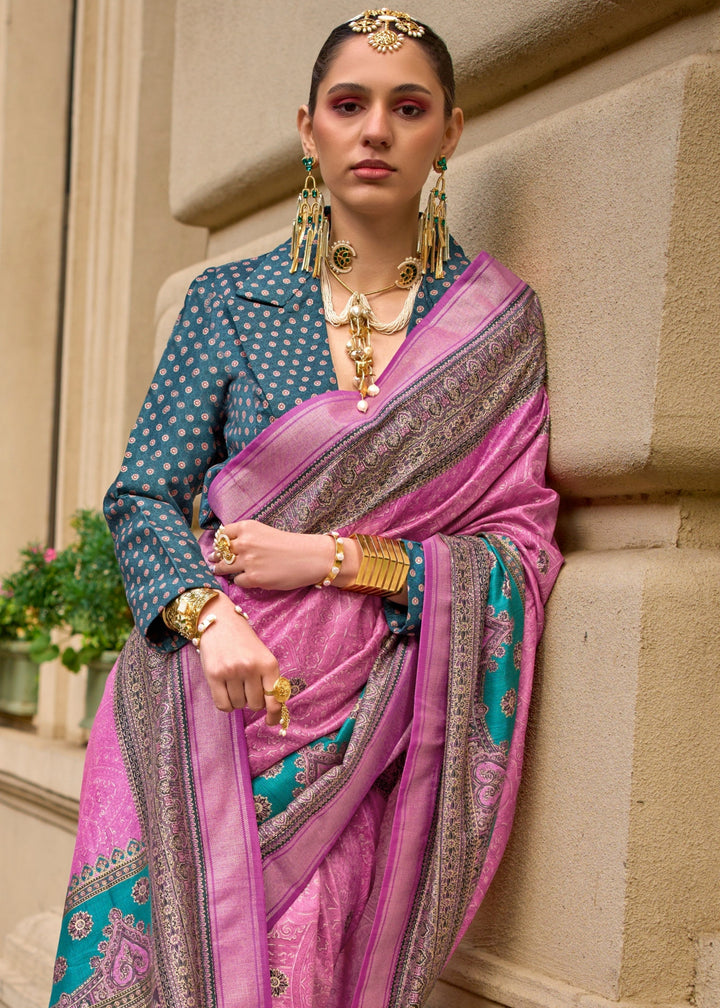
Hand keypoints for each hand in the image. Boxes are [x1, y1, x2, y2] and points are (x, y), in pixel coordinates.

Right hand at [195, 592, 283, 719]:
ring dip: (237, 700)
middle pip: (255, 704)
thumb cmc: (243, 642)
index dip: (274, 714)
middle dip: (252, 701)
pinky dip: (226, 704)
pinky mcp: (213, 675)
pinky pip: (223, 705)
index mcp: (268, 663)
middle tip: (247, 687)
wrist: (219, 621)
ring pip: (238, 705)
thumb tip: (272, 711)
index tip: (271, 722)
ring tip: (234, 682)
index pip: (274, 698)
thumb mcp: (262, 656)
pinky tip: (225, 692)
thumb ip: (268, 680)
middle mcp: (251, 667)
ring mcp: (231, 671)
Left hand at [210, 520, 359, 589]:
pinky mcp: (253, 578)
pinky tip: (249, 578)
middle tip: (216, 562)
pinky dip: (242, 581)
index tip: (220, 548)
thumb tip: (225, 548)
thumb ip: (246, 537)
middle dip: (217, 558)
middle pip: (220, 552)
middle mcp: (245, 542)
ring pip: (224, 568)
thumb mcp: (265, 532)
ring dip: (223, 570)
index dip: (220, 542)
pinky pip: (237, 581)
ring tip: (224, 571)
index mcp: (248, 527)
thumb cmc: (290, 545)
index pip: (222, 535)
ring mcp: (248, 561)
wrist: (310, 557)